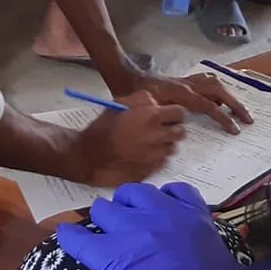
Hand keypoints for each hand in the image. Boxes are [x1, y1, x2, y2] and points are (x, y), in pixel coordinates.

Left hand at [57, 182, 270, 269]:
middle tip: (126, 227)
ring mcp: (134, 236)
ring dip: (101, 222)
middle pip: (133, 194)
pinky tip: (66, 241)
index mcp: (196, 221)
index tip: (160, 215)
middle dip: (128, 207)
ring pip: (104, 210)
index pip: (176, 192)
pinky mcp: (109, 258)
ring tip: (99, 237)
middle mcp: (163, 219)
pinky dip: (70, 239)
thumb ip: (267, 267)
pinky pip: (77, 238)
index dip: (164, 202)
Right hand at [72, 91, 188, 183]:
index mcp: (152, 117)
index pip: (180, 113)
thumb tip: (156, 103)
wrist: (90, 156)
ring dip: (164, 145)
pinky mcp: (152, 170)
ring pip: (172, 148)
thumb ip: (142, 99)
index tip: (168, 116)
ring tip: (148, 143)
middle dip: (172, 129)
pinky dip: (156, 158)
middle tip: (160, 130)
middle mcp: (158, 136)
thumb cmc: (102, 129)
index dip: (174, 114)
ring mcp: (156, 155)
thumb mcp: (119, 104)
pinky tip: (142, 155)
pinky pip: (162, 162)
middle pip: (180, 132)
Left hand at [128, 71, 250, 134]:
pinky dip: (217, 88)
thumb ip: (167, 116)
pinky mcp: (184, 79)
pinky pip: (206, 80)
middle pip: (219, 91)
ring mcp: (186, 80)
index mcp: (181, 92)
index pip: (210, 106)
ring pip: (215, 83)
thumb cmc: (133, 95)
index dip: (224, 118)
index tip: (234, 129)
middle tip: (247, 119)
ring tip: (238, 109)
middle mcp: (187, 84)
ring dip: (229, 96)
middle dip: (235, 105)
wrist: (126, 76)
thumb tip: (183, 127)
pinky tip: (221, 96)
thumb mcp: (147, 109)